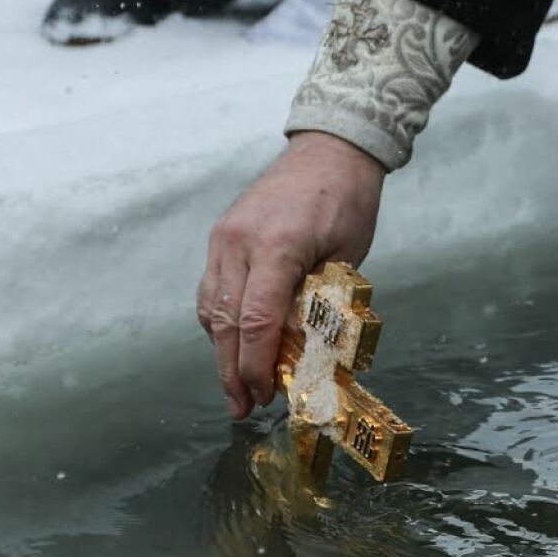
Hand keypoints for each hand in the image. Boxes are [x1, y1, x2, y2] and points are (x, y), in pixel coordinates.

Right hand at [198, 132, 385, 418]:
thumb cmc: (347, 201)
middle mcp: (240, 242)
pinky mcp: (221, 235)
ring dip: (219, 351)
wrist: (329, 149)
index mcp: (279, 246)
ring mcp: (224, 237)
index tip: (265, 395)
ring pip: (210, 307)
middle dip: (232, 370)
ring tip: (235, 387)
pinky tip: (230, 345)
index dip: (257, 365)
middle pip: (225, 321)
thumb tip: (305, 354)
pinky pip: (211, 288)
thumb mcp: (346, 257)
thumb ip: (321, 302)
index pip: (257, 320)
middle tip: (242, 407)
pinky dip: (217, 321)